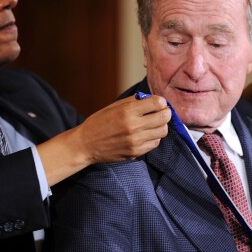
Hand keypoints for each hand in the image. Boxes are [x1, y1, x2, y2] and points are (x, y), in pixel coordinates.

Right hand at [38, 95, 170, 185]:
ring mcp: (136, 142)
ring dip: (160, 126)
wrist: (86, 144)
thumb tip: (153, 99)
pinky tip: (145, 134)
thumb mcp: (114, 106)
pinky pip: (155, 143)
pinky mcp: (136, 153)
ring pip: (162, 132)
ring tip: (152, 123)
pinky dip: (153, 137)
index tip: (157, 103)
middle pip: (164, 118)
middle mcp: (133, 127)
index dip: (160, 102)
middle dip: (165, 113)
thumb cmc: (99, 122)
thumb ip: (134, 102)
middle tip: (160, 112)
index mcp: (127, 111)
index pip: (158, 103)